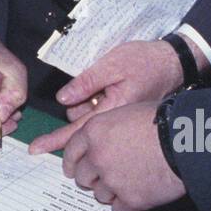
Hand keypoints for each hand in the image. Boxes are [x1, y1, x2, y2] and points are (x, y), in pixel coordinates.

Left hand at [29, 39, 192, 153]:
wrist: (174, 64)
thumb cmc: (145, 61)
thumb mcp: (112, 65)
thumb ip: (86, 82)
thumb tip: (63, 99)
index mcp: (112, 111)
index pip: (77, 131)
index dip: (54, 139)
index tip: (35, 149)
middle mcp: (117, 127)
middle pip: (83, 128)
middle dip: (81, 110)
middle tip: (97, 86)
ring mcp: (124, 128)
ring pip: (92, 125)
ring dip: (92, 109)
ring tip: (110, 87)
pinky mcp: (128, 125)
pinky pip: (105, 125)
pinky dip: (101, 112)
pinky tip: (113, 94)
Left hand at [59, 101, 184, 210]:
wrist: (186, 141)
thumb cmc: (163, 121)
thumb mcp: (128, 112)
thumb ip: (109, 128)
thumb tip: (104, 139)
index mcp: (94, 132)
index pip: (71, 151)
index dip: (72, 162)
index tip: (73, 169)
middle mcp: (97, 157)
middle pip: (82, 176)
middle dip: (90, 178)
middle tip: (103, 177)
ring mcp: (112, 180)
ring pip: (99, 195)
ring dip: (110, 192)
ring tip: (128, 183)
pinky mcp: (130, 200)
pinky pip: (118, 210)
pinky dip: (125, 205)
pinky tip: (136, 197)